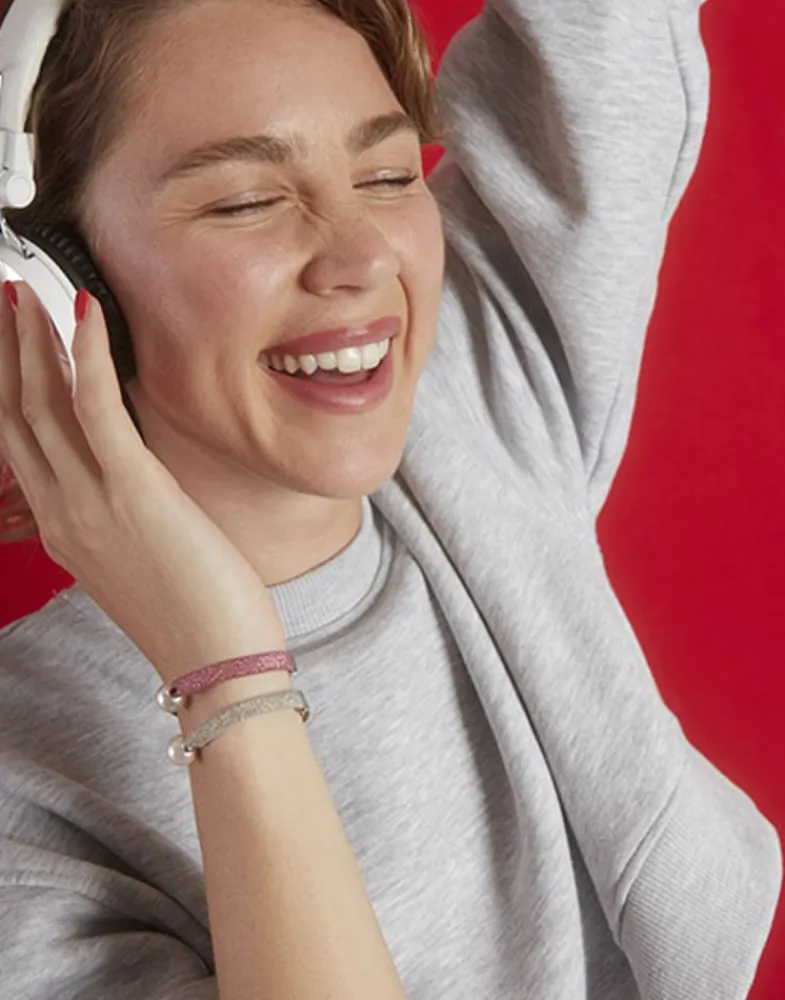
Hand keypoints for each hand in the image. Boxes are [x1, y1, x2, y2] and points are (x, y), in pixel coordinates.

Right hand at [0, 283, 286, 682]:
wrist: (217, 662)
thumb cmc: (192, 615)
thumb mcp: (135, 563)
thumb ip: (115, 519)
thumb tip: (126, 483)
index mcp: (63, 530)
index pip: (22, 445)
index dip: (10, 389)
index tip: (11, 347)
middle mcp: (63, 513)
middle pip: (17, 416)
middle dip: (7, 353)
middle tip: (4, 302)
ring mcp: (91, 502)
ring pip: (44, 404)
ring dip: (31, 341)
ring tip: (23, 294)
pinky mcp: (134, 490)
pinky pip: (96, 408)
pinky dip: (87, 354)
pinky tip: (82, 311)